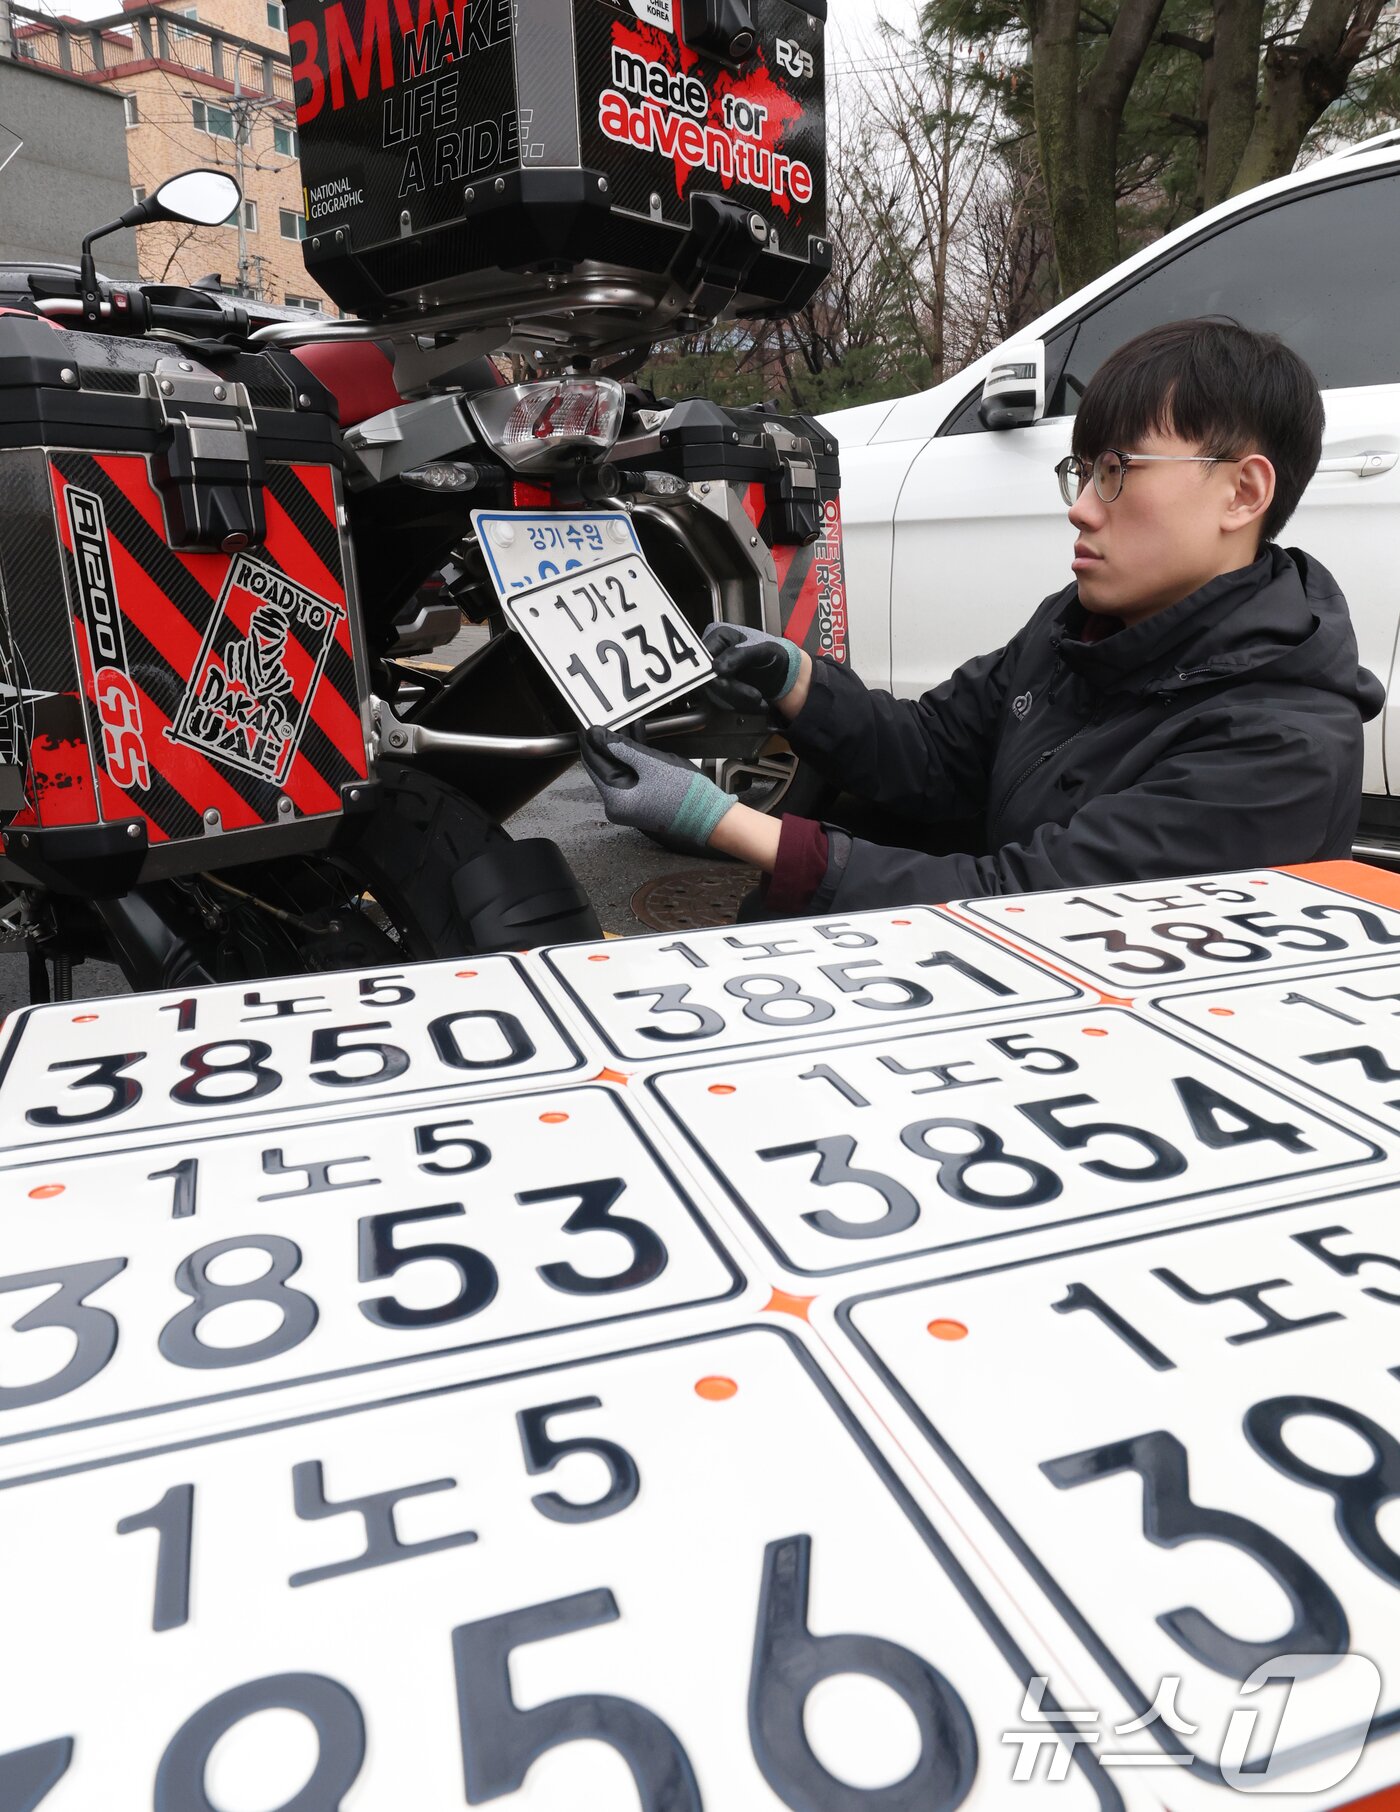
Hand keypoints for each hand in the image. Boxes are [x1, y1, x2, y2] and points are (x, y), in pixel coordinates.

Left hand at [578, 727, 735, 852]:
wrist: (710, 815)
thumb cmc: (685, 794)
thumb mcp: (650, 764)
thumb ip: (621, 748)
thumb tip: (596, 735)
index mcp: (615, 799)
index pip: (593, 762)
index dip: (590, 739)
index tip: (588, 721)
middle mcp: (618, 804)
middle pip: (606, 764)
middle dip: (609, 740)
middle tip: (608, 716)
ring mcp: (630, 803)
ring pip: (621, 766)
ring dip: (624, 745)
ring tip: (625, 721)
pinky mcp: (642, 798)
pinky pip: (633, 773)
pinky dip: (635, 756)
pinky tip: (637, 736)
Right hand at [702, 623, 806, 715]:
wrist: (786, 673)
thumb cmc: (775, 653)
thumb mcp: (762, 649)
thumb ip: (739, 654)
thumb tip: (717, 667)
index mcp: (720, 637)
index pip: (704, 655)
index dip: (712, 670)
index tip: (726, 677)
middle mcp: (714, 656)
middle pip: (709, 679)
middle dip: (733, 691)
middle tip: (755, 696)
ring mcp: (716, 675)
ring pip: (716, 695)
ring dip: (740, 702)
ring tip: (760, 700)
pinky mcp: (721, 692)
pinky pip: (725, 704)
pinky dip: (742, 707)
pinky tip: (757, 704)